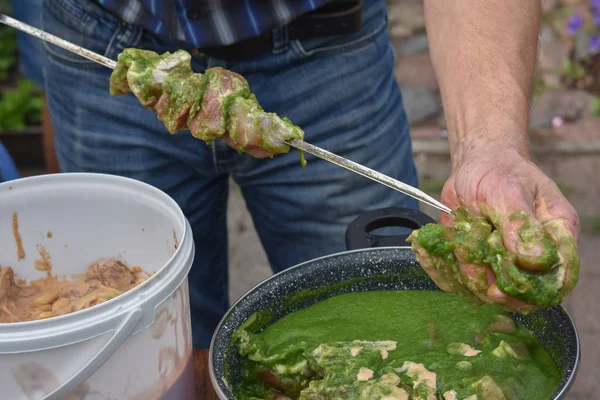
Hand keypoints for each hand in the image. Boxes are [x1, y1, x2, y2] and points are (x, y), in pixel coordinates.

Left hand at [437, 139, 579, 309]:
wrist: (475, 166)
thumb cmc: (499, 172)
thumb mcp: (508, 191)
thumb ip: (520, 225)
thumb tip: (534, 260)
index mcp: (556, 236)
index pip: (559, 279)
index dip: (534, 291)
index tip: (503, 287)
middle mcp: (534, 256)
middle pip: (524, 295)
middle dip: (496, 291)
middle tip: (473, 278)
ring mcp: (507, 263)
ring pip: (490, 292)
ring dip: (467, 280)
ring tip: (453, 251)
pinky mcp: (482, 264)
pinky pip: (464, 282)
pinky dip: (446, 273)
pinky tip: (432, 255)